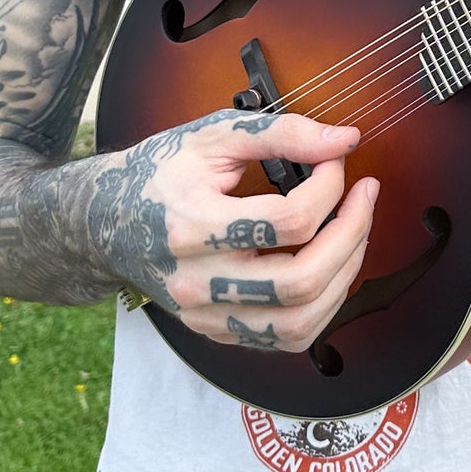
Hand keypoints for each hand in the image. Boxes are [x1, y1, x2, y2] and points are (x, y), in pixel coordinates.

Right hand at [91, 109, 377, 353]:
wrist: (105, 221)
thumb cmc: (163, 172)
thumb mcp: (214, 136)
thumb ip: (282, 133)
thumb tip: (346, 139)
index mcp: (191, 225)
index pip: (288, 221)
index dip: (330, 187)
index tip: (337, 162)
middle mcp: (196, 282)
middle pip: (300, 281)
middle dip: (352, 235)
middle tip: (365, 197)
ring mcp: (205, 316)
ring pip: (300, 322)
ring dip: (345, 274)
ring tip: (354, 231)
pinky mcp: (215, 332)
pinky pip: (286, 338)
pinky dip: (324, 304)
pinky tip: (331, 265)